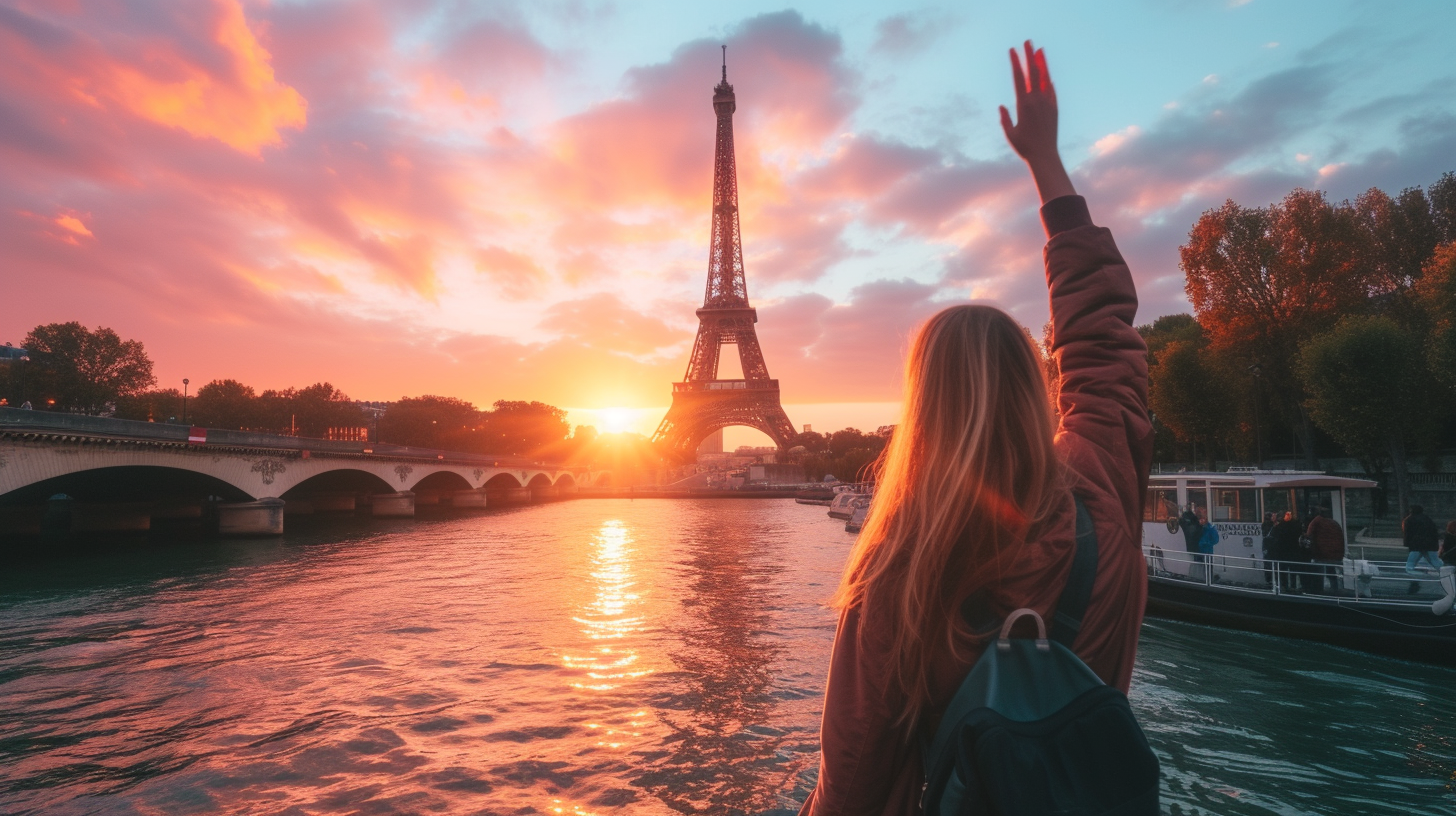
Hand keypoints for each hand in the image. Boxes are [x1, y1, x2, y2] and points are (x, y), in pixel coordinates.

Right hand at [999, 41, 1074, 203]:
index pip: (1018, 77)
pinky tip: (1047, 74)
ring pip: (1045, 77)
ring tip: (1040, 50)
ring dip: (1042, 62)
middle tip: (1027, 42)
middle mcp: (1037, 100)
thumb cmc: (1024, 147)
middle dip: (1030, 55)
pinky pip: (1051, 89)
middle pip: (1033, 72)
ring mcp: (1048, 102)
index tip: (1012, 50)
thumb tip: (1001, 106)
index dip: (1015, 62)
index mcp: (1023, 104)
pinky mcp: (1055, 108)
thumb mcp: (1009, 134)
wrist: (1045, 156)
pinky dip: (1048, 80)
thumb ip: (1005, 118)